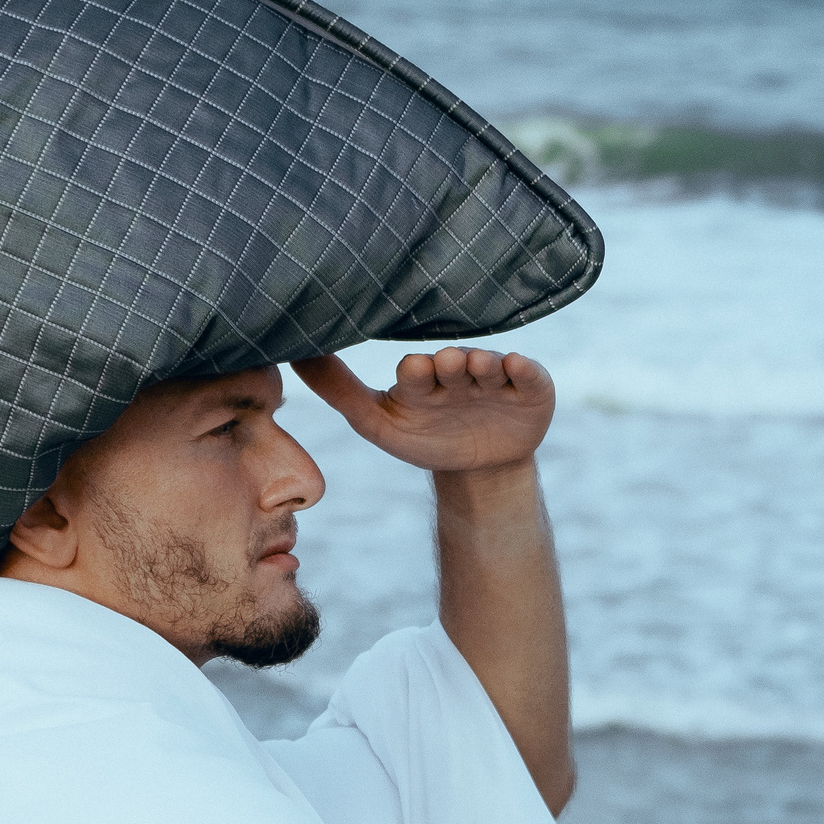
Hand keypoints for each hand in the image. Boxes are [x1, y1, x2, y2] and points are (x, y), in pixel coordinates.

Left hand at [293, 347, 554, 474]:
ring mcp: (494, 379)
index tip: (413, 371)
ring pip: (489, 365)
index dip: (415, 372)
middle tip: (446, 365)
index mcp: (422, 378)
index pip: (415, 370)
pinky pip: (529, 375)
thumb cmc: (424, 438)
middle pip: (453, 362)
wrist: (479, 469)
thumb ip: (339, 390)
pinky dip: (524, 369)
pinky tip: (515, 367)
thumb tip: (294, 354)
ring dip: (484, 365)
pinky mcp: (530, 389)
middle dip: (450, 365)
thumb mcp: (378, 422)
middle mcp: (457, 371)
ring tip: (481, 369)